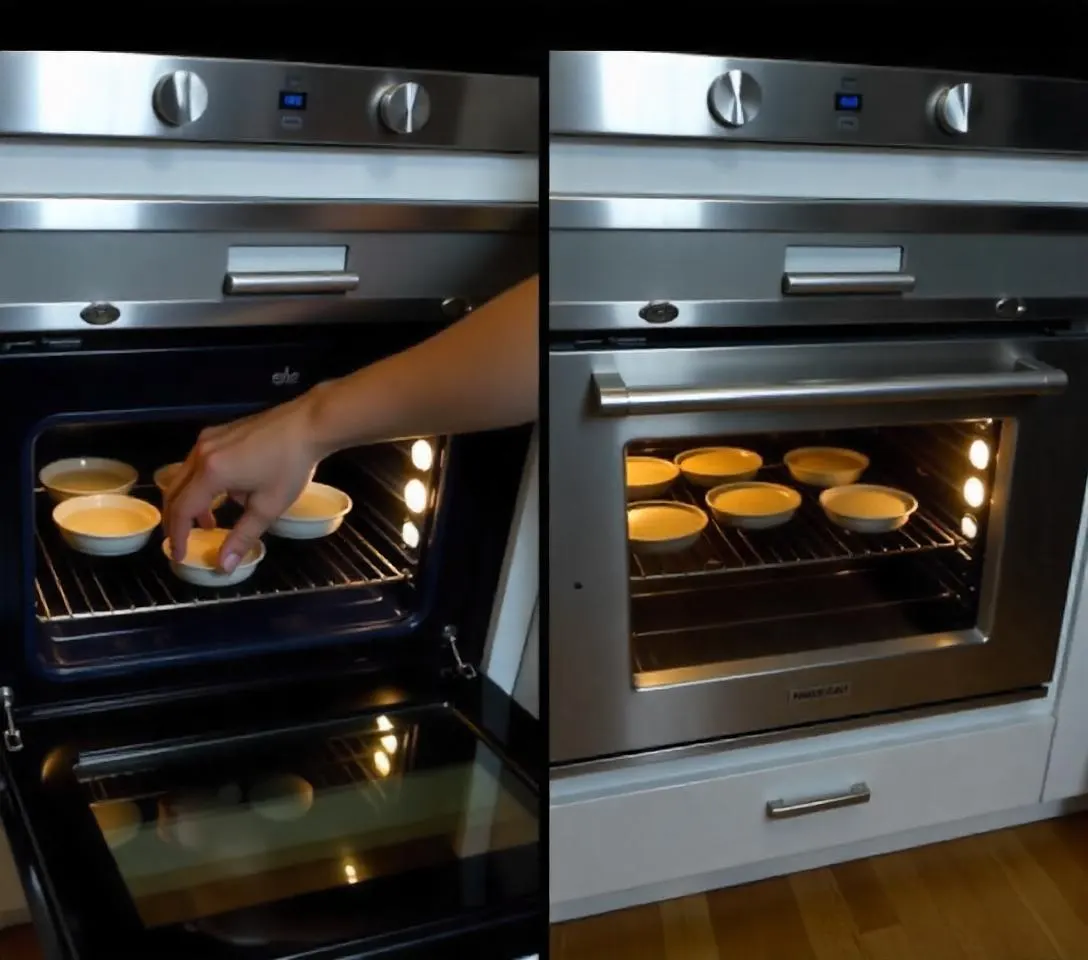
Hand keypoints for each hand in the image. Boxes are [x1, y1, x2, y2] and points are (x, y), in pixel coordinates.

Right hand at [164, 392, 322, 570]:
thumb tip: (224, 566)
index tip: (180, 554)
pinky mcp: (217, 432)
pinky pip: (198, 463)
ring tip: (210, 523)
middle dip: (177, 520)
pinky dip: (202, 484)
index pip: (182, 509)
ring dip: (191, 502)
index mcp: (211, 472)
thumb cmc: (290, 466)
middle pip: (175, 492)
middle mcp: (201, 453)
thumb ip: (242, 537)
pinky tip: (226, 493)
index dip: (178, 535)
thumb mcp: (268, 507)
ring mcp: (208, 439)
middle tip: (185, 541)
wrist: (308, 424)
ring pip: (185, 477)